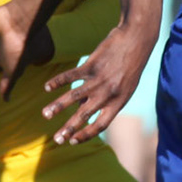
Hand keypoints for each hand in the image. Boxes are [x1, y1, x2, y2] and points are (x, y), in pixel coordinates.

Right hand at [40, 20, 154, 145]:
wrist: (136, 40)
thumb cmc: (130, 65)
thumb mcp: (125, 87)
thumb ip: (105, 99)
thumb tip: (80, 106)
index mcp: (119, 102)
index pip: (101, 124)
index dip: (86, 134)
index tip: (72, 141)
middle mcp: (108, 93)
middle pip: (85, 115)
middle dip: (69, 128)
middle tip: (56, 139)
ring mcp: (99, 79)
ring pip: (74, 96)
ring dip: (58, 107)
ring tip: (45, 115)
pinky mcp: (92, 65)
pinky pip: (71, 75)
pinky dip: (58, 81)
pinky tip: (47, 87)